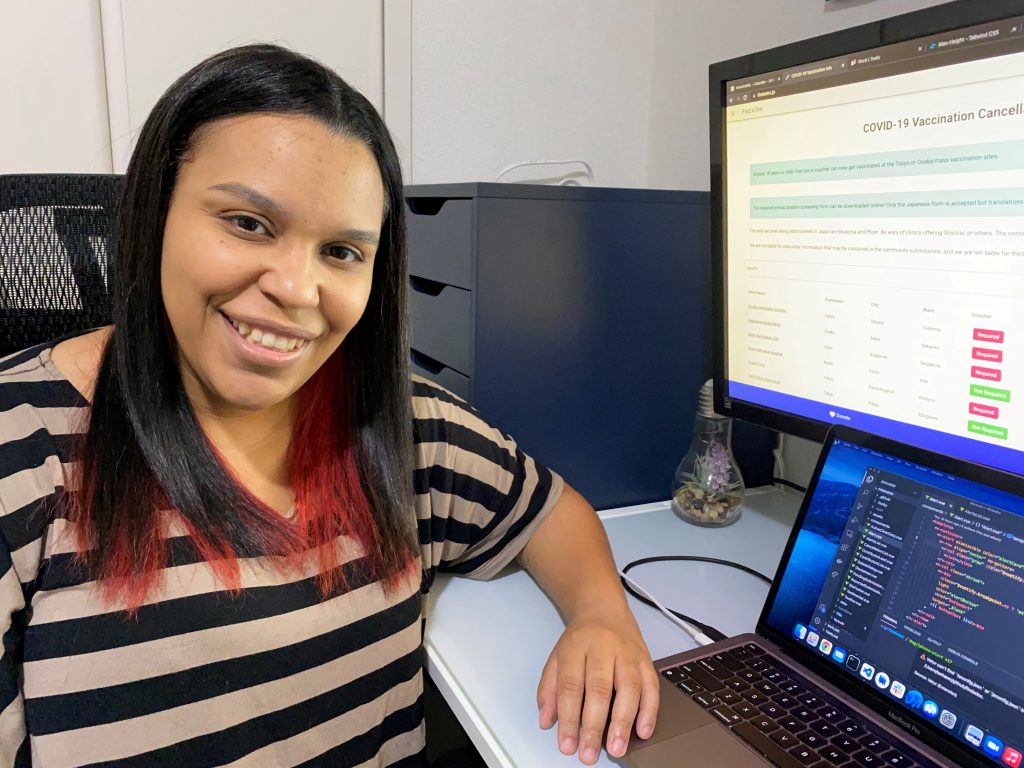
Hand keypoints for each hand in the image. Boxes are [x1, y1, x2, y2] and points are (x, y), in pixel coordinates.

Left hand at [537, 606, 659, 763]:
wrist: (603, 608)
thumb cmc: (580, 639)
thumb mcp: (556, 657)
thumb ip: (550, 690)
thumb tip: (547, 721)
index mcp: (576, 647)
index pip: (570, 686)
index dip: (568, 718)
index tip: (567, 745)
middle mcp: (604, 648)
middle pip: (599, 688)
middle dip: (594, 725)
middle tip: (589, 754)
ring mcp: (628, 653)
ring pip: (629, 687)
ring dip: (623, 721)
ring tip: (617, 748)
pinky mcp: (646, 659)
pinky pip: (651, 686)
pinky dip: (649, 710)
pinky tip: (642, 731)